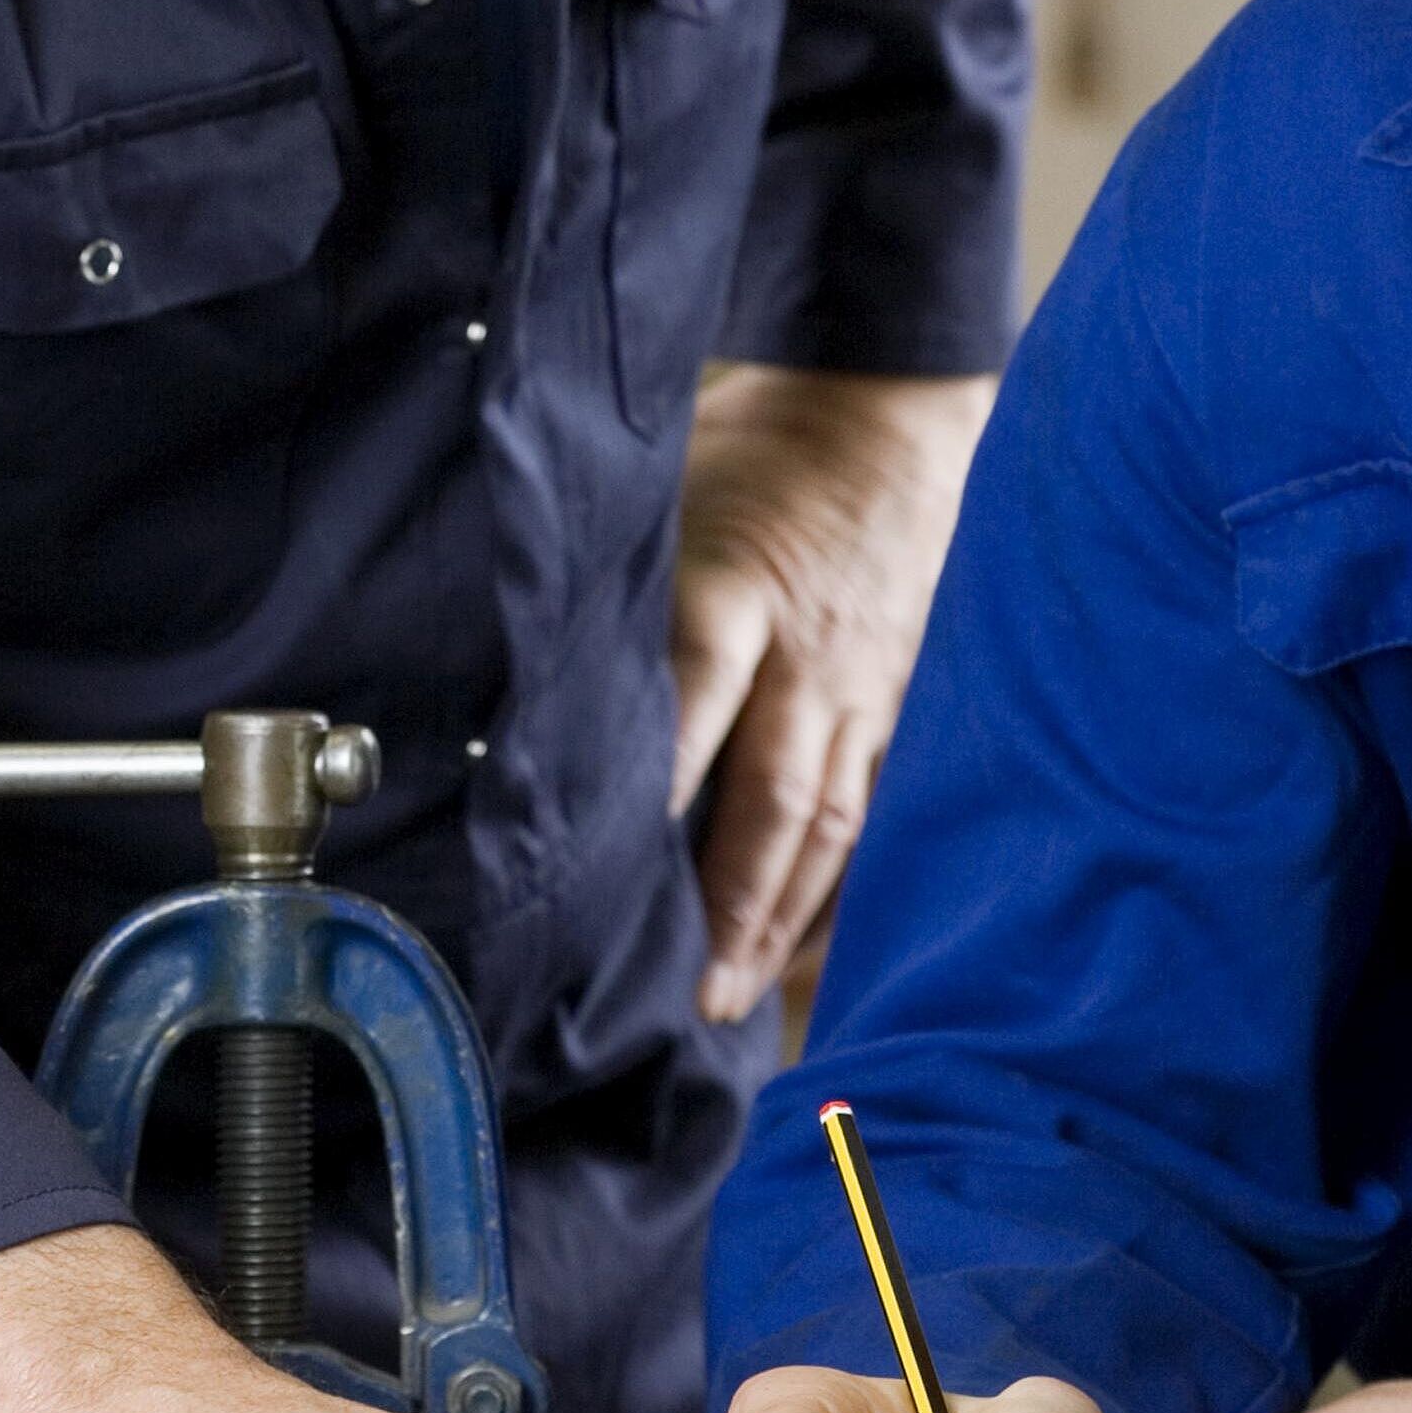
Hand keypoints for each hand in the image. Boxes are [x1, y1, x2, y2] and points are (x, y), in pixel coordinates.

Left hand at [670, 366, 995, 1020]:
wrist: (892, 415)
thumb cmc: (757, 452)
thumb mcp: (672, 491)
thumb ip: (614, 582)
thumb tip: (513, 663)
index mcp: (739, 594)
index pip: (695, 701)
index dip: (660, 788)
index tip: (609, 874)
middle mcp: (809, 660)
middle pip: (777, 797)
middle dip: (733, 904)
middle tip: (692, 995)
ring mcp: (864, 690)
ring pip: (830, 823)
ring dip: (781, 919)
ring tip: (735, 997)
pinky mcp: (898, 706)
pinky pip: (872, 811)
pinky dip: (835, 886)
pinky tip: (801, 945)